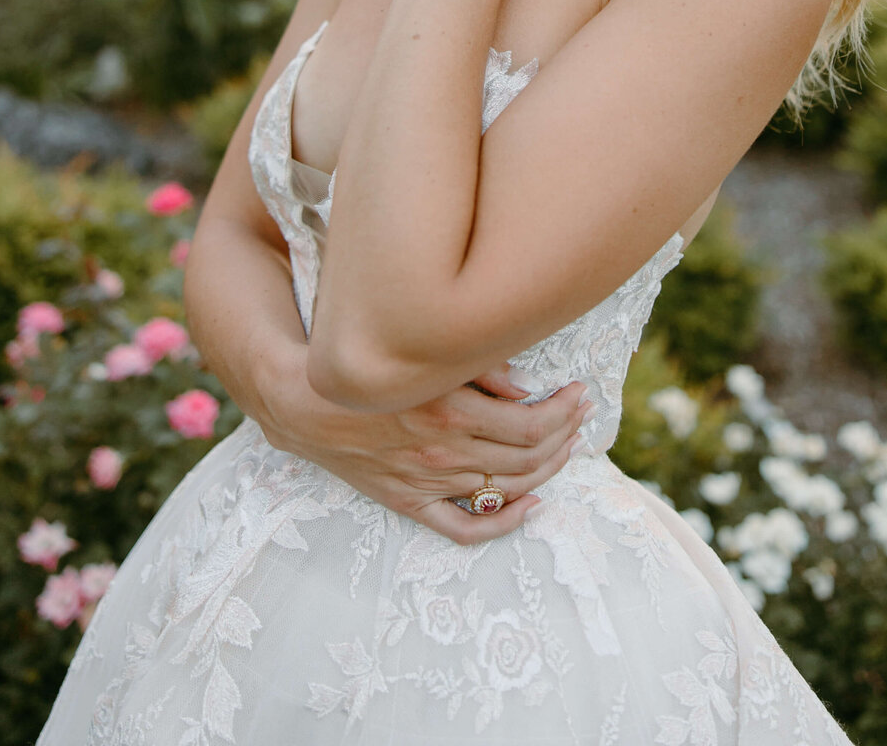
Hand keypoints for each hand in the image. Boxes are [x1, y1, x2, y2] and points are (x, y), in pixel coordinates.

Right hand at [261, 350, 591, 541]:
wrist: (306, 402)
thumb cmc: (371, 369)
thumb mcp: (426, 358)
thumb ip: (479, 371)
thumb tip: (528, 390)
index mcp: (450, 413)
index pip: (531, 426)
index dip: (565, 412)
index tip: (581, 392)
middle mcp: (443, 454)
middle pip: (527, 459)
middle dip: (565, 435)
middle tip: (581, 415)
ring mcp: (428, 484)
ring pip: (506, 490)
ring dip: (547, 471)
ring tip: (567, 446)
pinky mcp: (411, 502)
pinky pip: (463, 529)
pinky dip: (503, 524)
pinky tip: (531, 506)